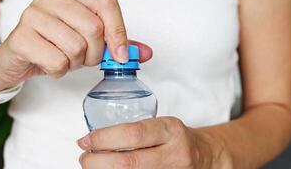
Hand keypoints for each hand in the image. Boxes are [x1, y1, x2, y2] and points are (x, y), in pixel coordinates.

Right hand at [0, 0, 152, 91]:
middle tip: (83, 58)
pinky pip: (57, 61)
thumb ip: (117, 45)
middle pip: (94, 28)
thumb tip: (145, 53)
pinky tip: (50, 65)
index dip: (118, 31)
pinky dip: (59, 71)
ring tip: (64, 59)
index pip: (106, 3)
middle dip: (94, 53)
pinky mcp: (21, 37)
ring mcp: (33, 15)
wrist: (18, 59)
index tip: (120, 55)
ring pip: (76, 46)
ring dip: (75, 63)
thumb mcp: (89, 43)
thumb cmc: (56, 46)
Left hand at [77, 117, 231, 168]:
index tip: (87, 140)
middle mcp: (174, 154)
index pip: (134, 134)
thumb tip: (93, 139)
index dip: (105, 138)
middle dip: (97, 162)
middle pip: (128, 163)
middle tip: (85, 158)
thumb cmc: (176, 139)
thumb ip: (134, 131)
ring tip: (93, 166)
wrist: (205, 157)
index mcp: (170, 130)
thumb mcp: (161, 126)